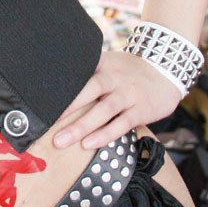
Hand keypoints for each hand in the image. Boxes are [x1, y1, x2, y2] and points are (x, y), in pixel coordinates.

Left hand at [52, 48, 179, 150]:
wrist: (167, 69)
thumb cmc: (129, 71)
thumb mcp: (109, 62)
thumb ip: (88, 71)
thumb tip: (57, 83)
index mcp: (102, 65)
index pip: (78, 75)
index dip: (59, 86)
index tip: (40, 99)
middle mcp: (114, 78)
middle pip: (88, 92)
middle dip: (66, 109)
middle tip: (46, 123)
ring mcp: (128, 94)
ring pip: (103, 111)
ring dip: (81, 127)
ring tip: (61, 140)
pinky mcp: (141, 110)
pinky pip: (121, 124)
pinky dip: (105, 135)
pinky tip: (89, 144)